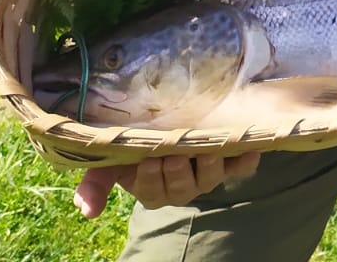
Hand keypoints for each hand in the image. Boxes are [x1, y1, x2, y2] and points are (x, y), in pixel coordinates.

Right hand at [73, 151, 261, 217]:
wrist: (167, 124)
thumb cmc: (134, 144)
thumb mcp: (110, 161)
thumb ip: (95, 184)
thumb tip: (85, 211)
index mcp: (152, 188)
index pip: (150, 190)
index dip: (149, 178)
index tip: (147, 159)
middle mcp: (181, 186)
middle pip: (181, 187)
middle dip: (177, 171)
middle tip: (174, 153)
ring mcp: (206, 174)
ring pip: (209, 178)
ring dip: (209, 166)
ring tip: (207, 149)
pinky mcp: (229, 163)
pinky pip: (240, 167)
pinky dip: (246, 161)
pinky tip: (251, 150)